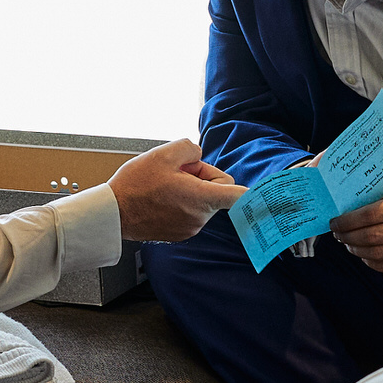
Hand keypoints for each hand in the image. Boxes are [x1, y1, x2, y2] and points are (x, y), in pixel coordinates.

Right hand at [110, 139, 244, 242]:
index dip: (253, 192)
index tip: (269, 196)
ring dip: (189, 190)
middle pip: (216, 189)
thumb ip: (191, 148)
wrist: (113, 214)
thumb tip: (198, 155)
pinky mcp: (180, 234)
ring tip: (163, 186)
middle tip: (175, 172)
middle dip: (200, 177)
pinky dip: (181, 203)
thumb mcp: (163, 153)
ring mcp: (190, 228)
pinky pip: (191, 211)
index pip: (238, 196)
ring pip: (202, 200)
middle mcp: (200, 217)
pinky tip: (160, 198)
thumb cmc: (135, 185)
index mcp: (201, 198)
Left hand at [329, 176, 382, 274]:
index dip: (347, 221)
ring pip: (375, 254)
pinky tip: (363, 253)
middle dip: (348, 237)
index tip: (334, 222)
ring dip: (355, 250)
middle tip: (338, 234)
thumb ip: (374, 196)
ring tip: (348, 243)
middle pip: (370, 237)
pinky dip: (368, 261)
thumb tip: (343, 205)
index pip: (369, 215)